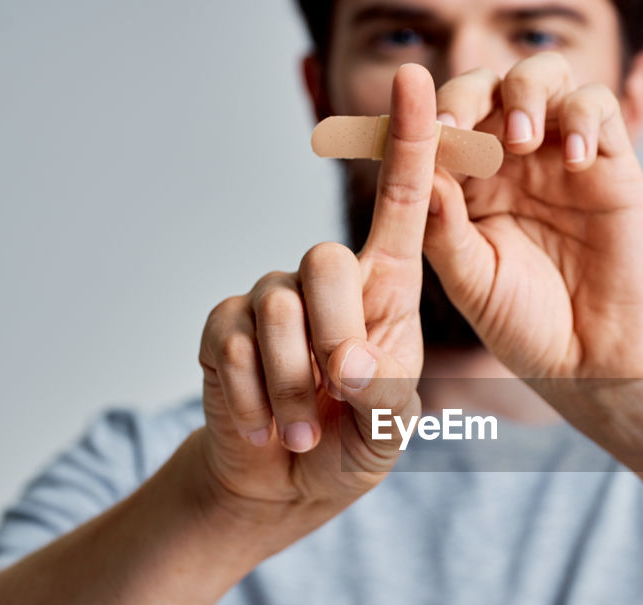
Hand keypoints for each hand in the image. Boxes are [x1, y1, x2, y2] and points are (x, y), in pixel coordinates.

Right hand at [195, 64, 437, 531]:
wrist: (286, 482)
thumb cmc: (351, 444)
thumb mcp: (389, 430)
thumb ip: (384, 397)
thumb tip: (347, 362)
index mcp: (387, 292)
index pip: (402, 205)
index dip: (410, 144)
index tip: (419, 83)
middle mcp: (330, 282)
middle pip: (326, 259)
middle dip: (334, 337)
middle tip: (343, 390)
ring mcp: (272, 298)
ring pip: (277, 310)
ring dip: (294, 386)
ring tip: (304, 426)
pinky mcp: (223, 325)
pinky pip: (233, 345)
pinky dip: (254, 399)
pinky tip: (266, 421)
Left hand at [423, 53, 642, 382]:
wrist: (593, 361)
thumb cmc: (527, 325)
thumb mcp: (472, 282)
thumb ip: (443, 229)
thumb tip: (418, 172)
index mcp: (467, 183)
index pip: (438, 127)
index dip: (419, 120)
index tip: (405, 132)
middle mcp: (512, 159)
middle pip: (486, 86)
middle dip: (466, 95)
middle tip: (456, 126)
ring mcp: (561, 155)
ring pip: (543, 76)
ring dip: (524, 93)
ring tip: (522, 139)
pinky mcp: (611, 161)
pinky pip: (598, 107)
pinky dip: (584, 118)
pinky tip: (575, 161)